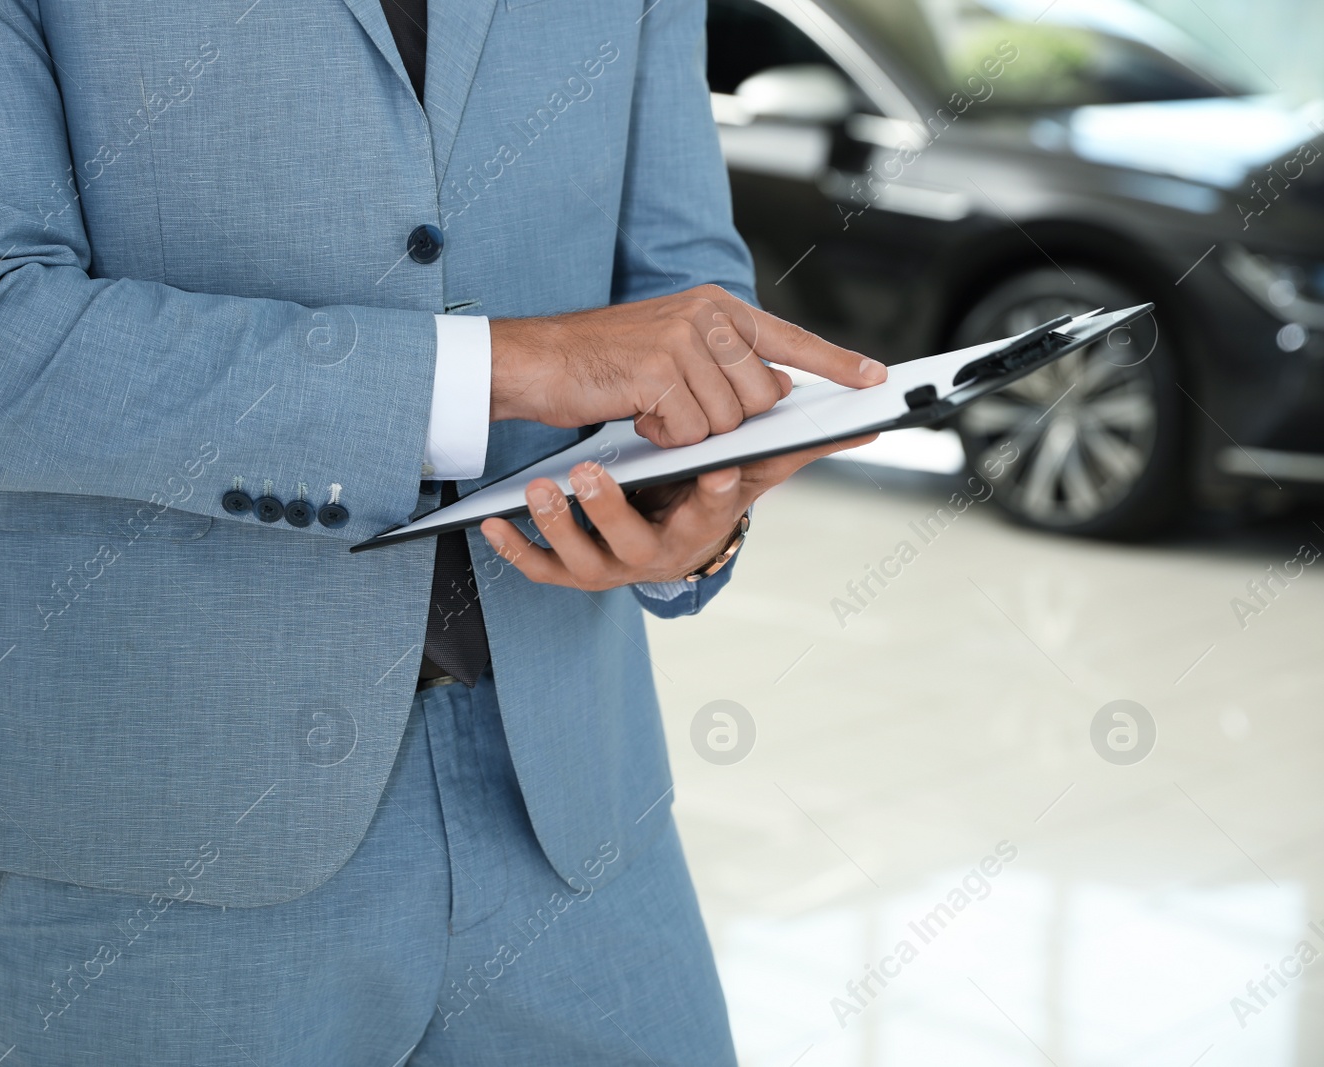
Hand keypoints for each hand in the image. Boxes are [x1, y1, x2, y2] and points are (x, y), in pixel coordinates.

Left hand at [480, 434, 877, 588]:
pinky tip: (492, 525)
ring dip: (563, 525)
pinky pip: (540, 571)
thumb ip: (797, 448)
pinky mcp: (570, 574)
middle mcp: (658, 555)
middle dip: (615, 510)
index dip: (717, 493)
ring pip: (584, 560)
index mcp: (702, 527)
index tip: (717, 469)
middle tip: (591, 472)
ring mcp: (612, 568)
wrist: (663, 540)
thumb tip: (871, 426)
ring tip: (547, 486)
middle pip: (637, 544)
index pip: (714, 511)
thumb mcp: (750, 476)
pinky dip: (516, 550)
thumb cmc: (705, 497)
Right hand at [489, 284, 885, 447]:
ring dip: (690, 432)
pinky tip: (637, 414)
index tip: (876, 378)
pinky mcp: (659, 371)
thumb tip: (779, 394)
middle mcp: (707, 315)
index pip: (790, 339)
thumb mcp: (672, 350)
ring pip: (728, 421)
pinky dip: (665, 439)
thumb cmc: (602, 364)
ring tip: (651, 408)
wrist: (535, 360)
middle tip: (679, 409)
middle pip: (762, 398)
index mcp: (716, 306)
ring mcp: (684, 340)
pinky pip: (691, 433)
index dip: (836, 363)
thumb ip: (726, 364)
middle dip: (727, 422)